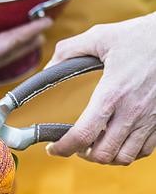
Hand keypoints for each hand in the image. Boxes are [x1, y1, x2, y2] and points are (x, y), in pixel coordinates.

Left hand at [45, 13, 155, 164]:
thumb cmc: (140, 36)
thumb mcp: (100, 36)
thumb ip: (69, 50)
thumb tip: (48, 66)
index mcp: (112, 93)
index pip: (83, 134)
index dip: (63, 147)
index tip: (52, 148)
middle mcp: (131, 112)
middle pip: (103, 154)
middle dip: (83, 154)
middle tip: (75, 143)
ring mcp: (150, 119)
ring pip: (124, 157)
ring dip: (106, 156)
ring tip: (96, 143)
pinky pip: (144, 151)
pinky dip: (127, 152)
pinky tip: (119, 139)